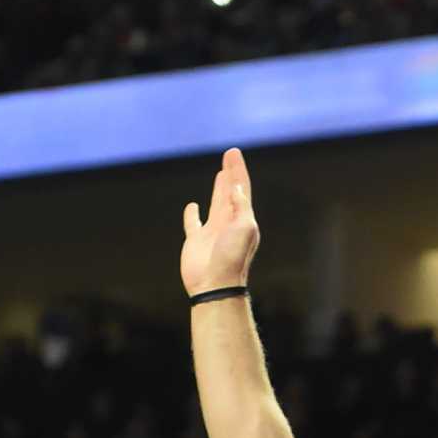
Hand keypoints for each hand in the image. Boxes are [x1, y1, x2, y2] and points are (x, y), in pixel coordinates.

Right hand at [181, 146, 258, 296]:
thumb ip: (241, 205)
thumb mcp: (245, 227)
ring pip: (216, 203)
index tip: (233, 153)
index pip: (241, 188)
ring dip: (218, 188)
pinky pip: (193, 223)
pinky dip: (192, 214)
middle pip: (230, 191)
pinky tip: (193, 207)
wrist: (215, 284)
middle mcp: (228, 222)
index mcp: (242, 218)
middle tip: (230, 155)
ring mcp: (212, 231)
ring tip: (220, 175)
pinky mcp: (195, 240)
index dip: (238, 170)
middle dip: (231, 173)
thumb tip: (235, 188)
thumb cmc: (232, 259)